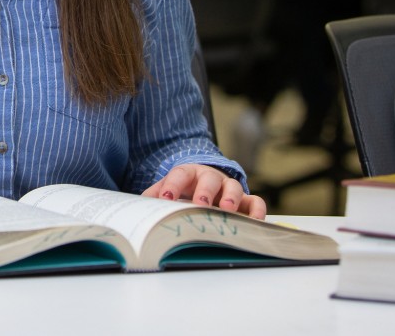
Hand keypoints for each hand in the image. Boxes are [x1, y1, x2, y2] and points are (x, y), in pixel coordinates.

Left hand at [142, 164, 267, 219]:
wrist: (205, 185)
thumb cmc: (185, 190)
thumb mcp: (167, 190)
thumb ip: (154, 196)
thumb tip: (137, 207)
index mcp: (189, 173)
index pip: (180, 174)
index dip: (173, 184)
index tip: (165, 198)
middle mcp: (211, 178)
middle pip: (209, 179)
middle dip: (203, 191)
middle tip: (199, 204)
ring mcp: (229, 188)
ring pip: (234, 187)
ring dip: (230, 198)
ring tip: (226, 210)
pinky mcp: (246, 200)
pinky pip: (256, 202)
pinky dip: (257, 211)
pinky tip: (253, 222)